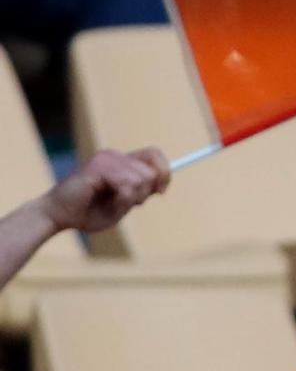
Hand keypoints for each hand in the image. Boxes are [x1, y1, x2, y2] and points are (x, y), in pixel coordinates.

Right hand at [45, 147, 169, 235]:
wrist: (55, 217)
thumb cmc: (85, 214)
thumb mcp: (119, 207)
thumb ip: (138, 195)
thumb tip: (159, 185)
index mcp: (121, 162)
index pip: (153, 154)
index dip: (164, 171)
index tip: (162, 191)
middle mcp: (115, 155)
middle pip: (151, 169)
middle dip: (145, 193)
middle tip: (127, 205)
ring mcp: (106, 159)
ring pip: (141, 179)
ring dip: (131, 200)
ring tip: (113, 205)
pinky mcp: (98, 167)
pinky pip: (127, 185)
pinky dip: (123, 200)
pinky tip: (109, 203)